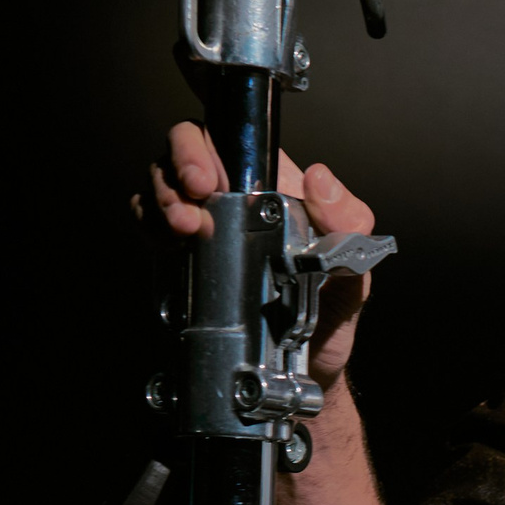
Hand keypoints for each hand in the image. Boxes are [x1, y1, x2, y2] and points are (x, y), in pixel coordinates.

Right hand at [133, 121, 378, 390]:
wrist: (308, 366)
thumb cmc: (332, 311)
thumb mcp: (354, 266)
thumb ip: (347, 224)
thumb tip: (320, 179)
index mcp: (273, 185)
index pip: (230, 138)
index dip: (208, 144)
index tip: (211, 178)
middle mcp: (232, 196)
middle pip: (183, 150)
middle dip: (178, 167)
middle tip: (195, 197)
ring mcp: (203, 223)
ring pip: (161, 185)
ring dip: (163, 200)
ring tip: (184, 229)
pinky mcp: (181, 256)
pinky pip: (151, 225)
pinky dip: (149, 226)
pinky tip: (168, 245)